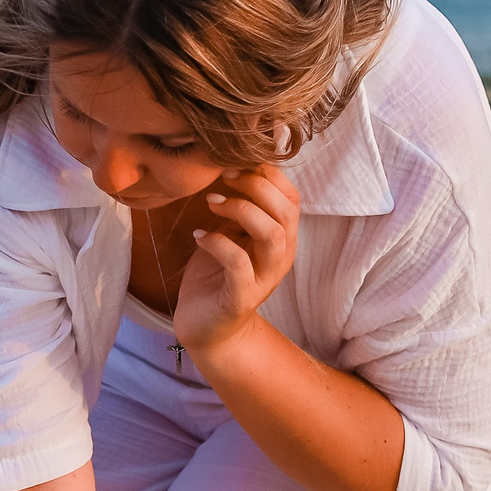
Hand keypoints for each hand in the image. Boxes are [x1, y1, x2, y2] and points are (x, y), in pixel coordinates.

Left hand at [173, 164, 298, 355]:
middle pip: (286, 211)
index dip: (268, 174)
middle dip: (255, 186)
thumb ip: (238, 208)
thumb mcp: (230, 234)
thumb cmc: (215, 276)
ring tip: (211, 202)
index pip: (291, 197)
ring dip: (240, 210)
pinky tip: (198, 236)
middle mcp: (280, 257)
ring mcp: (264, 279)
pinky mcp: (242, 298)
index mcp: (281, 239)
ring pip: (271, 235)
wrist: (206, 328)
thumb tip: (231, 165)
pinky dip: (217, 243)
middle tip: (222, 177)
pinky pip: (239, 265)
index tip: (234, 162)